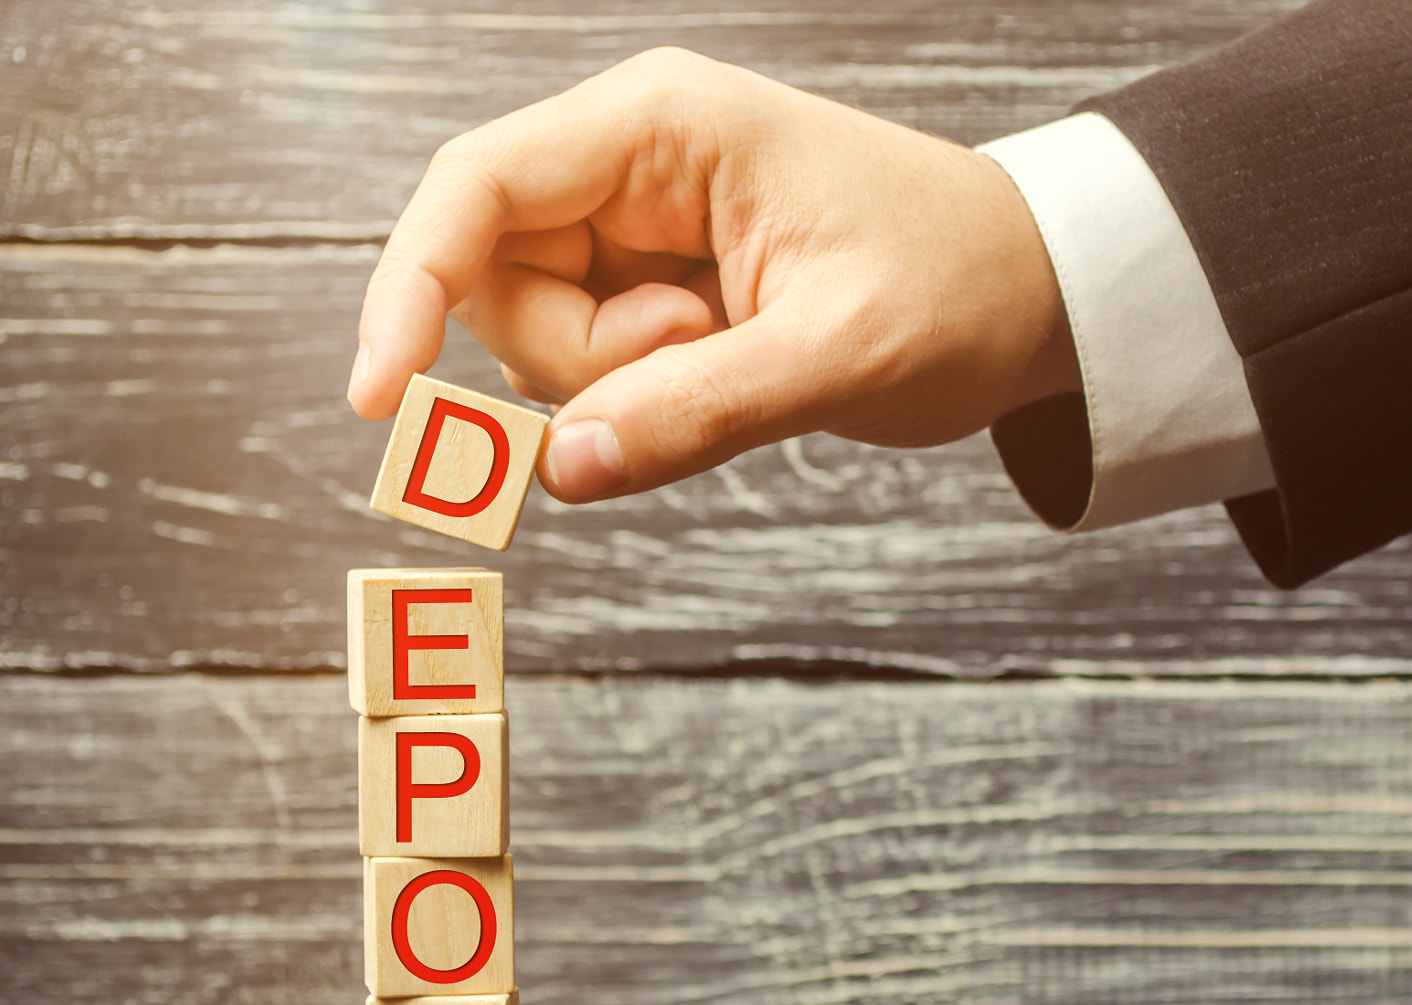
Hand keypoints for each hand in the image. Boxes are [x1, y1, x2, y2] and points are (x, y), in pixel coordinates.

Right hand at [348, 47, 1079, 502]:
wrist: (1034, 293)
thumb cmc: (961, 287)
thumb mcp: (838, 355)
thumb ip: (699, 412)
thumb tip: (561, 472)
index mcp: (663, 125)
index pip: (477, 188)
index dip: (405, 286)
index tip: (378, 398)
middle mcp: (632, 160)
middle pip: (493, 277)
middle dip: (573, 359)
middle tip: (701, 358)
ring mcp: (639, 224)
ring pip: (535, 333)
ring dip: (614, 384)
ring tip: (740, 357)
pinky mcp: (656, 283)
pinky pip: (590, 361)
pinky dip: (638, 395)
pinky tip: (728, 369)